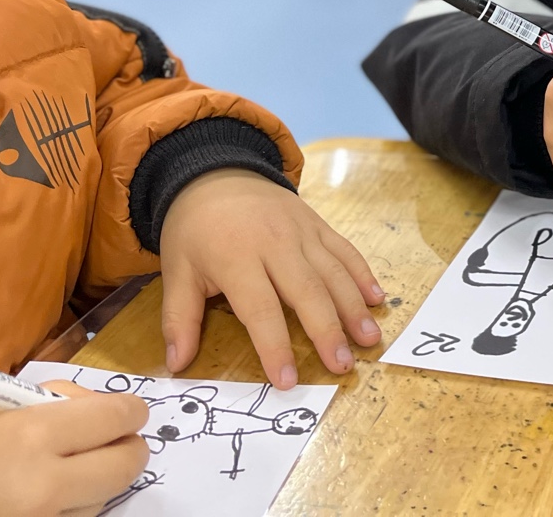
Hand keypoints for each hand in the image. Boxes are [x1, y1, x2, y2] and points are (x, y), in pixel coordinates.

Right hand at [0, 381, 147, 516]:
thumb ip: (51, 403)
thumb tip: (99, 406)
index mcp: (30, 437)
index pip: (116, 416)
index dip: (130, 411)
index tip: (128, 412)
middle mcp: (44, 486)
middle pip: (126, 464)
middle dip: (128, 447)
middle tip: (117, 441)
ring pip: (104, 499)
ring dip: (98, 482)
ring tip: (69, 471)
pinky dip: (74, 509)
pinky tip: (50, 498)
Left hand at [160, 169, 385, 388]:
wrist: (216, 172)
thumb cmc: (194, 230)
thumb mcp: (177, 271)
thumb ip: (179, 319)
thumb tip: (176, 365)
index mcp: (236, 259)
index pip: (260, 309)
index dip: (274, 346)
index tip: (287, 380)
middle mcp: (275, 244)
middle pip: (307, 292)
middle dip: (328, 331)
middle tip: (343, 366)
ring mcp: (302, 231)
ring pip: (333, 272)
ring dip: (353, 307)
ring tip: (368, 339)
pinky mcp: (318, 223)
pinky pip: (345, 250)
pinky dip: (363, 274)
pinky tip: (376, 299)